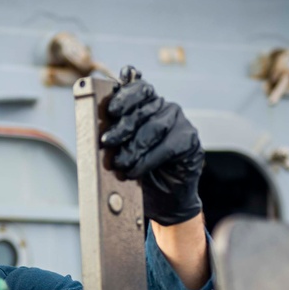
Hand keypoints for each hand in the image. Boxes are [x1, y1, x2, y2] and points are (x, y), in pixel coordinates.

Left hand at [100, 65, 203, 225]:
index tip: (112, 109)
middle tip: (107, 142)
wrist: (163, 200)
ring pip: (155, 127)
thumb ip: (114, 136)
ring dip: (134, 147)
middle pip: (143, 108)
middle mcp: (164, 109)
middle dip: (122, 126)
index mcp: (146, 105)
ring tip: (120, 164)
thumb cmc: (140, 173)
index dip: (124, 95)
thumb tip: (99, 131)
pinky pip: (167, 147)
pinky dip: (148, 160)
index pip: (137, 89)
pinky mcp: (189, 140)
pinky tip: (135, 171)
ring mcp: (179, 122)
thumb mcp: (121, 152)